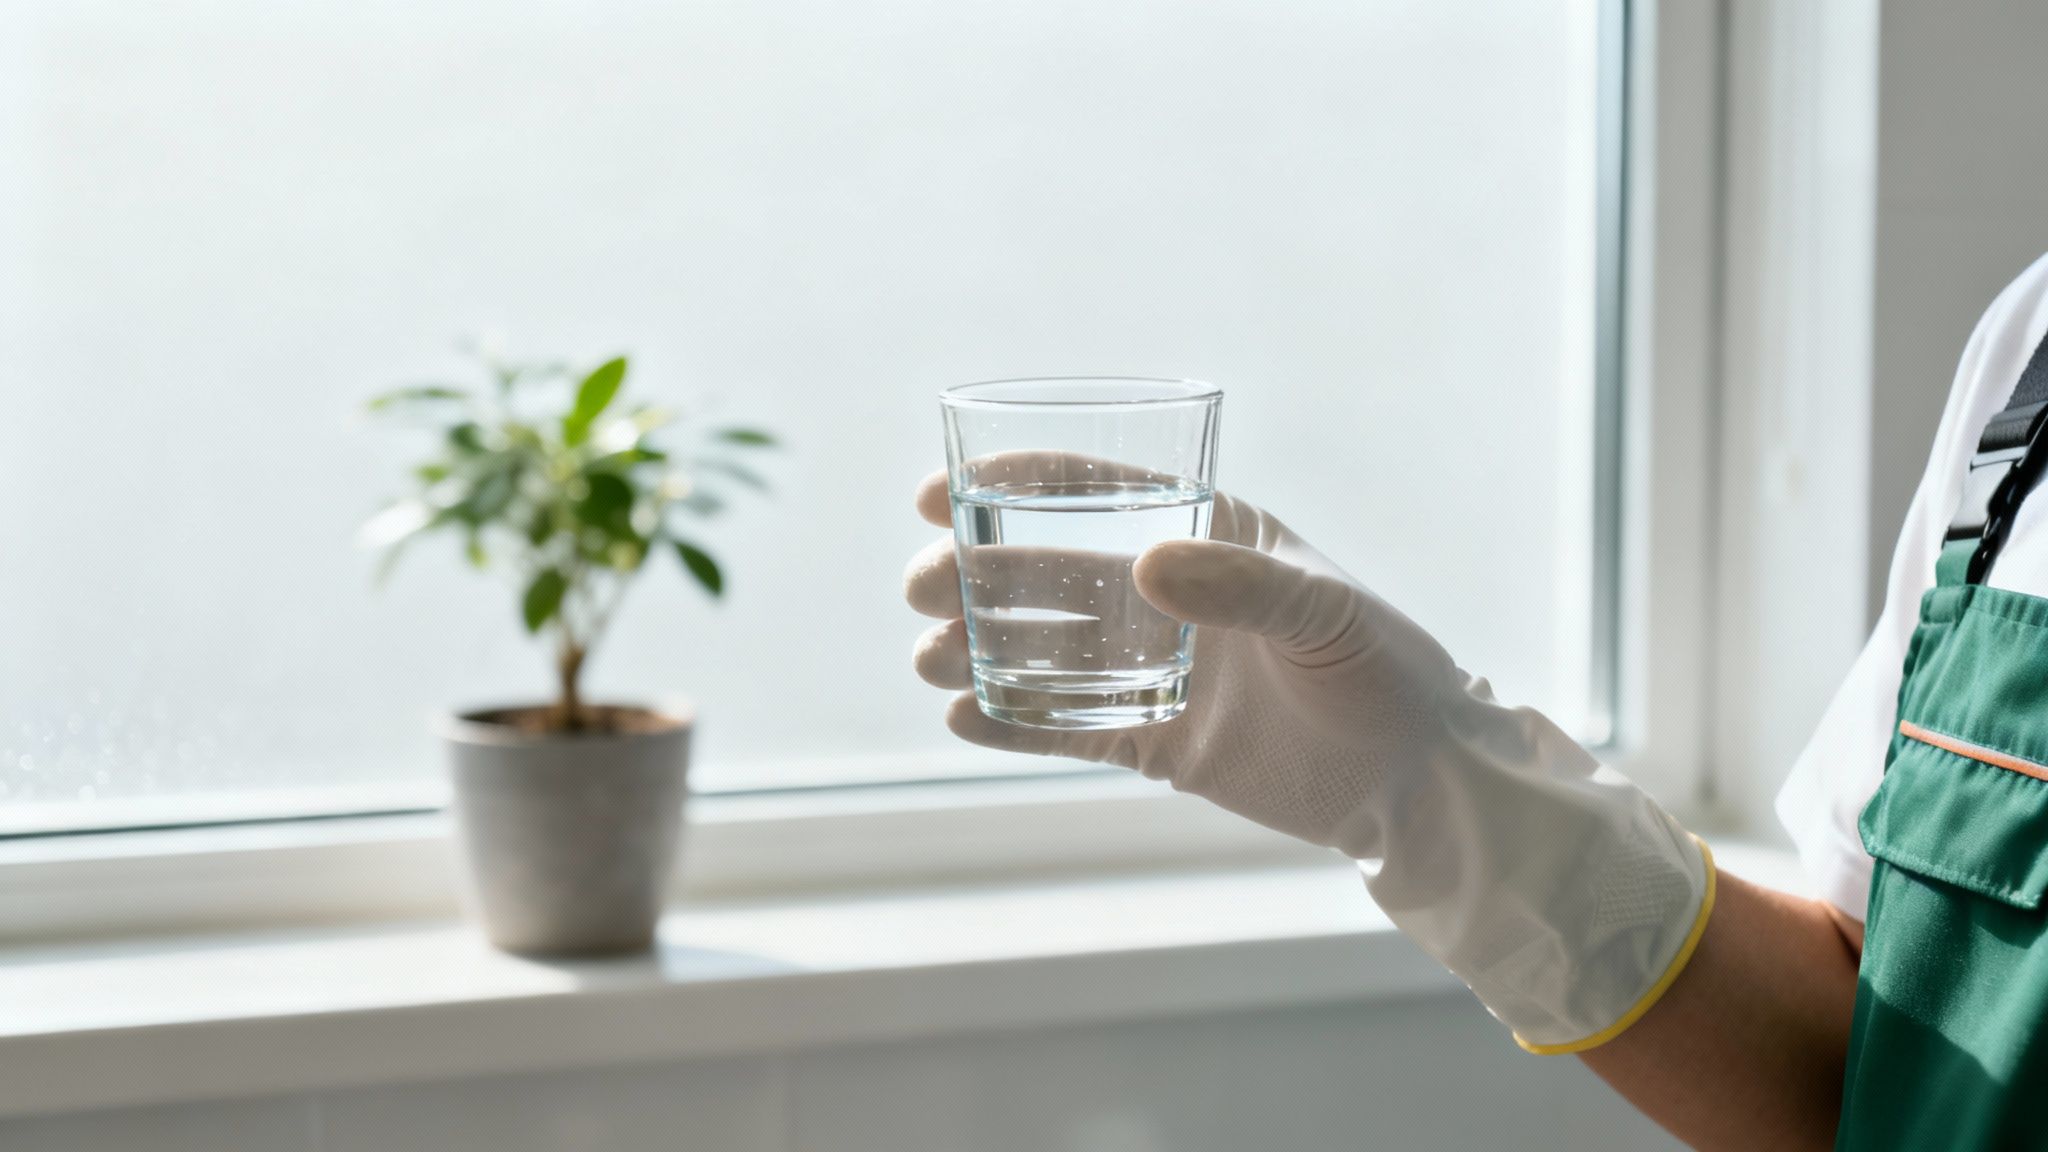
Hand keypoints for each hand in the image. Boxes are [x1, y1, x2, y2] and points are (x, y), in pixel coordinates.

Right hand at [903, 458, 1463, 857]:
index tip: (941, 492)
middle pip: (1048, 571)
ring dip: (977, 648)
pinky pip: (1066, 728)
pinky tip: (961, 718)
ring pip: (1044, 651)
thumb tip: (1143, 566)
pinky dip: (1011, 724)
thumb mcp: (1323, 614)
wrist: (1417, 782)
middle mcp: (1168, 594)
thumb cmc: (1386, 671)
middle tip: (921, 585)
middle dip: (973, 573)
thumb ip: (1241, 586)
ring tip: (927, 657)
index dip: (1014, 484)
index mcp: (1207, 534)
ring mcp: (1154, 669)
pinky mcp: (1153, 741)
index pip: (1098, 491)